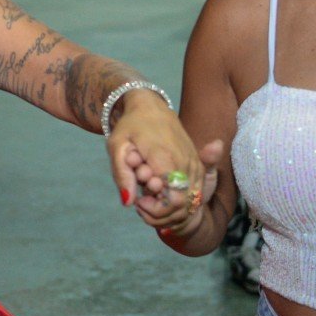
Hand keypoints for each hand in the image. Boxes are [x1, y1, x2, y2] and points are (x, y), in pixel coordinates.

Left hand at [106, 92, 217, 235]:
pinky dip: (177, 198)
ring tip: (149, 188)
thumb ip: (122, 175)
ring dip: (168, 205)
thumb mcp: (116, 147)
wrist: (152, 106)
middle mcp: (186, 162)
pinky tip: (160, 188)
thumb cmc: (131, 126)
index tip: (140, 199)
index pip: (172, 199)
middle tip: (142, 194)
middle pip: (181, 204)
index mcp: (166, 157)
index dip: (155, 208)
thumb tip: (128, 203)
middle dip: (159, 209)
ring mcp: (195, 164)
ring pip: (190, 200)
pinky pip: (194, 192)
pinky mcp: (198, 165)